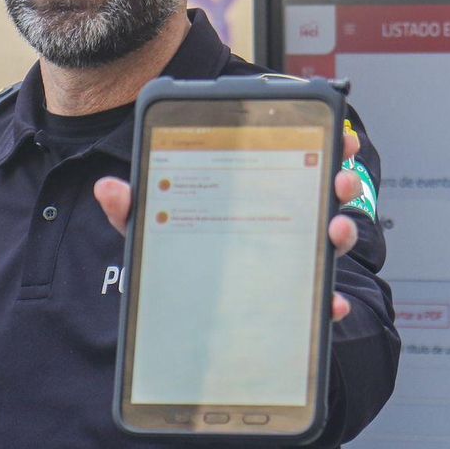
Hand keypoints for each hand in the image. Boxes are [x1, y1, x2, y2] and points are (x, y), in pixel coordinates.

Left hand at [94, 123, 364, 320]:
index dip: (323, 146)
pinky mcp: (290, 300)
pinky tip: (331, 302)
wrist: (179, 313)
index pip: (293, 162)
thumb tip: (108, 189)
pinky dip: (329, 300)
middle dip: (340, 184)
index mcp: (253, 196)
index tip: (339, 135)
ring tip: (334, 230)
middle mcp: (280, 224)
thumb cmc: (174, 258)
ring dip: (340, 234)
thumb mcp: (151, 229)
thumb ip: (133, 208)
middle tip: (339, 179)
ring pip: (327, 243)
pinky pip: (317, 298)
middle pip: (320, 198)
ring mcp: (290, 262)